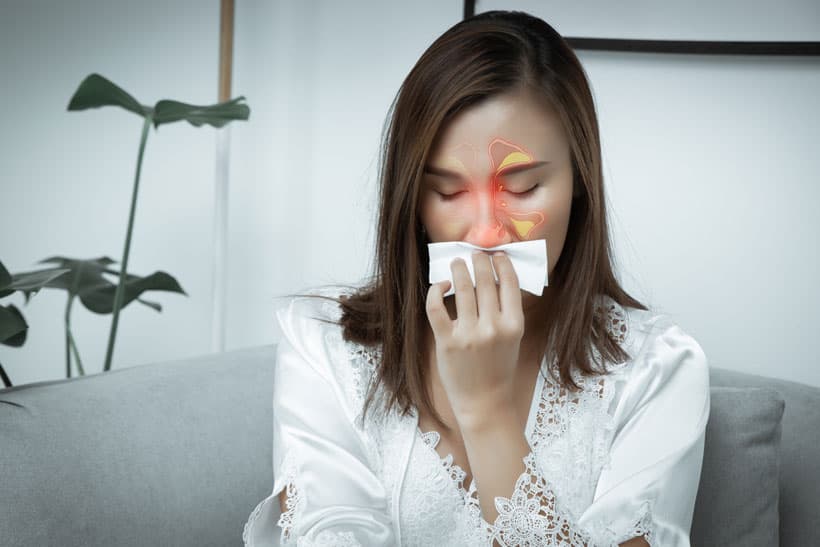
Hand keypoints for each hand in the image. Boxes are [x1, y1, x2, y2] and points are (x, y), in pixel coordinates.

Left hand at [425, 250, 524, 429]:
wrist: (484, 402)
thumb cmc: (499, 369)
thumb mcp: (513, 339)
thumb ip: (507, 312)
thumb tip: (498, 280)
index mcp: (514, 325)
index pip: (509, 284)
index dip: (502, 265)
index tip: (496, 255)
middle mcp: (493, 327)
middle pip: (485, 282)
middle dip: (479, 262)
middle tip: (474, 253)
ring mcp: (469, 334)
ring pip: (462, 289)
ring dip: (458, 270)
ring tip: (456, 263)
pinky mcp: (447, 341)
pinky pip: (437, 307)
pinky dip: (436, 291)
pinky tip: (440, 286)